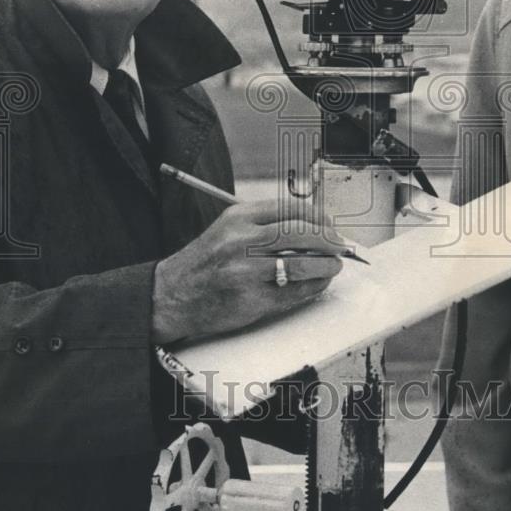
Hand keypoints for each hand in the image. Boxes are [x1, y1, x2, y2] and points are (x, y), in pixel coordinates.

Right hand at [152, 200, 349, 343]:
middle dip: (328, 239)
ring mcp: (245, 272)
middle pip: (300, 233)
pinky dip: (312, 287)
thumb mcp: (228, 228)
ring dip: (326, 265)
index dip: (318, 217)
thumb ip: (264, 223)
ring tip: (334, 265)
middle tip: (339, 245)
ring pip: (300, 263)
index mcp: (239, 218)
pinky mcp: (250, 300)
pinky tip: (318, 283)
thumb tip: (311, 225)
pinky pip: (292, 292)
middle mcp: (241, 241)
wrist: (171, 295)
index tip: (330, 224)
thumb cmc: (205, 261)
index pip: (290, 210)